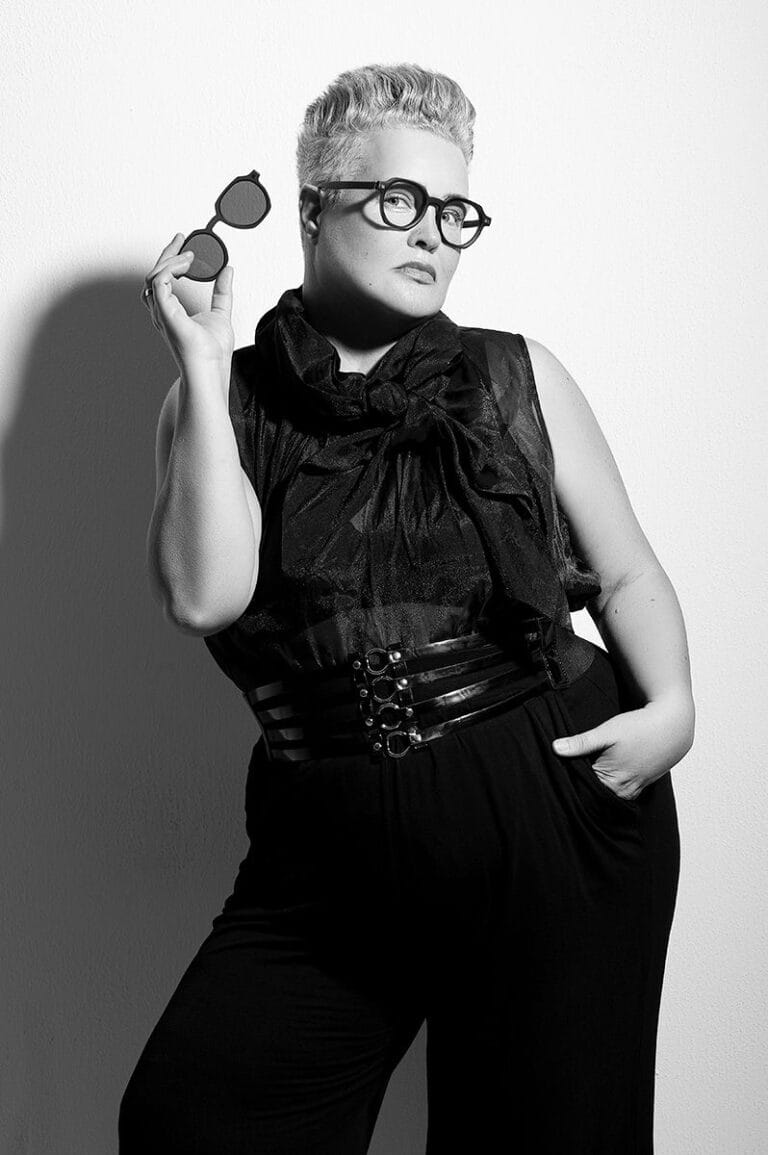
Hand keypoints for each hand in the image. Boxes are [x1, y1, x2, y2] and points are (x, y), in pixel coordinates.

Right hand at [141, 233, 234, 373]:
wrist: (211, 368)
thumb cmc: (213, 352)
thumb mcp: (221, 312)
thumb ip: (222, 291)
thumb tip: (228, 270)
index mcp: (171, 311)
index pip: (164, 280)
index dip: (172, 261)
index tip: (185, 246)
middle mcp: (162, 311)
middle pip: (155, 274)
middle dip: (167, 253)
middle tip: (181, 238)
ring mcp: (161, 312)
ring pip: (154, 275)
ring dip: (170, 259)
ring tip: (189, 253)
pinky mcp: (165, 311)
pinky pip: (159, 280)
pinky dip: (171, 268)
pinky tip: (187, 263)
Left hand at [552, 697, 693, 802]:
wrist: (673, 726)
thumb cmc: (640, 727)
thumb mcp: (607, 732)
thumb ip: (581, 743)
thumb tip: (555, 748)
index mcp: (611, 782)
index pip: (581, 791)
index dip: (568, 781)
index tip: (557, 774)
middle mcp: (622, 792)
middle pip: (592, 794)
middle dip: (580, 784)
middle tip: (566, 771)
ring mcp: (632, 791)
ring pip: (605, 793)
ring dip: (594, 784)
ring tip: (586, 769)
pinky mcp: (639, 787)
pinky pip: (617, 791)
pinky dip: (607, 783)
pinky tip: (603, 770)